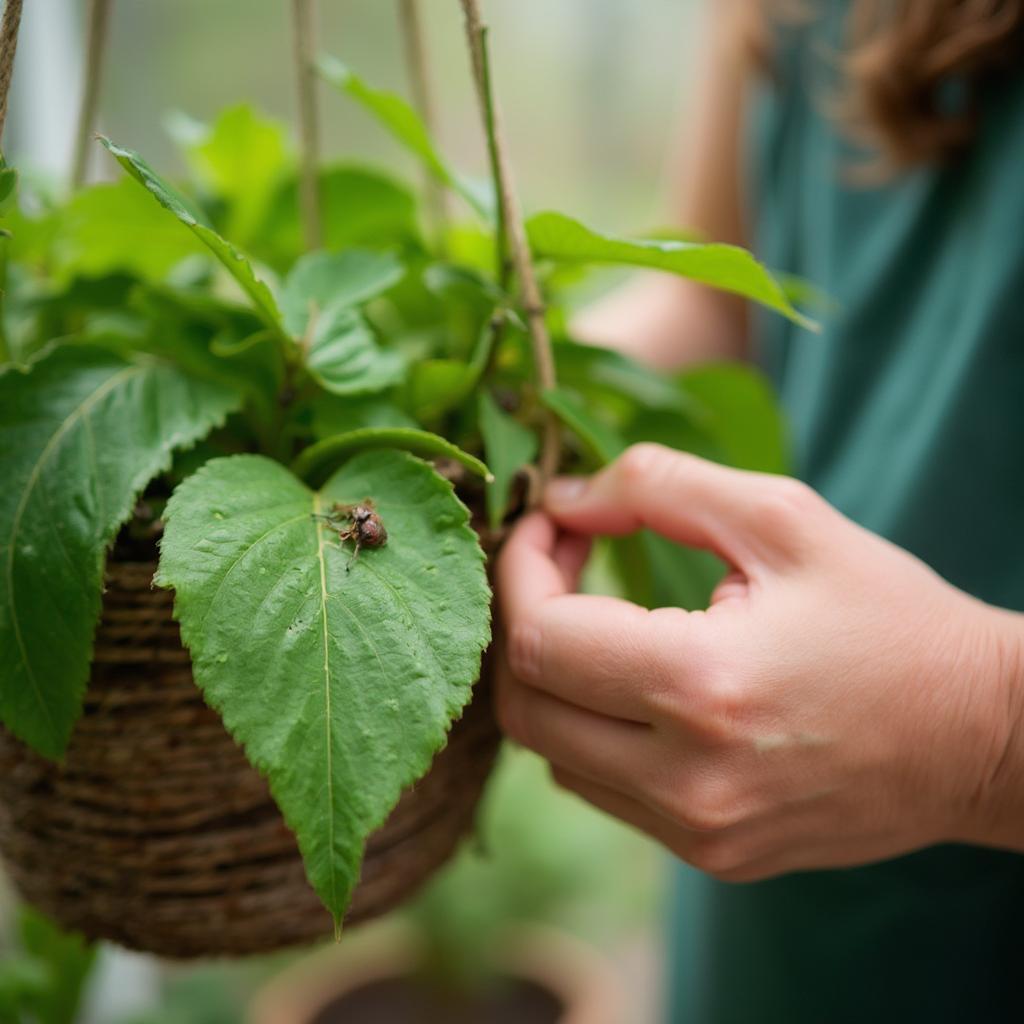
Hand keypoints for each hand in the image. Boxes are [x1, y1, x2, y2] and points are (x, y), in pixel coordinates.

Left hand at [495, 444, 1023, 879]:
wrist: (981, 736)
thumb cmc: (888, 616)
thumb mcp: (782, 518)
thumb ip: (658, 486)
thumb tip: (562, 498)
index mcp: (703, 687)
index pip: (538, 639)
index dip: (522, 569)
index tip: (551, 523)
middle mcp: (687, 780)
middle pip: (524, 705)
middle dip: (525, 619)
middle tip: (567, 560)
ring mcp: (696, 831)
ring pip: (552, 751)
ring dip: (555, 675)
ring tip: (603, 615)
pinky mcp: (709, 856)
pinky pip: (601, 788)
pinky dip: (592, 727)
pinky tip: (637, 680)